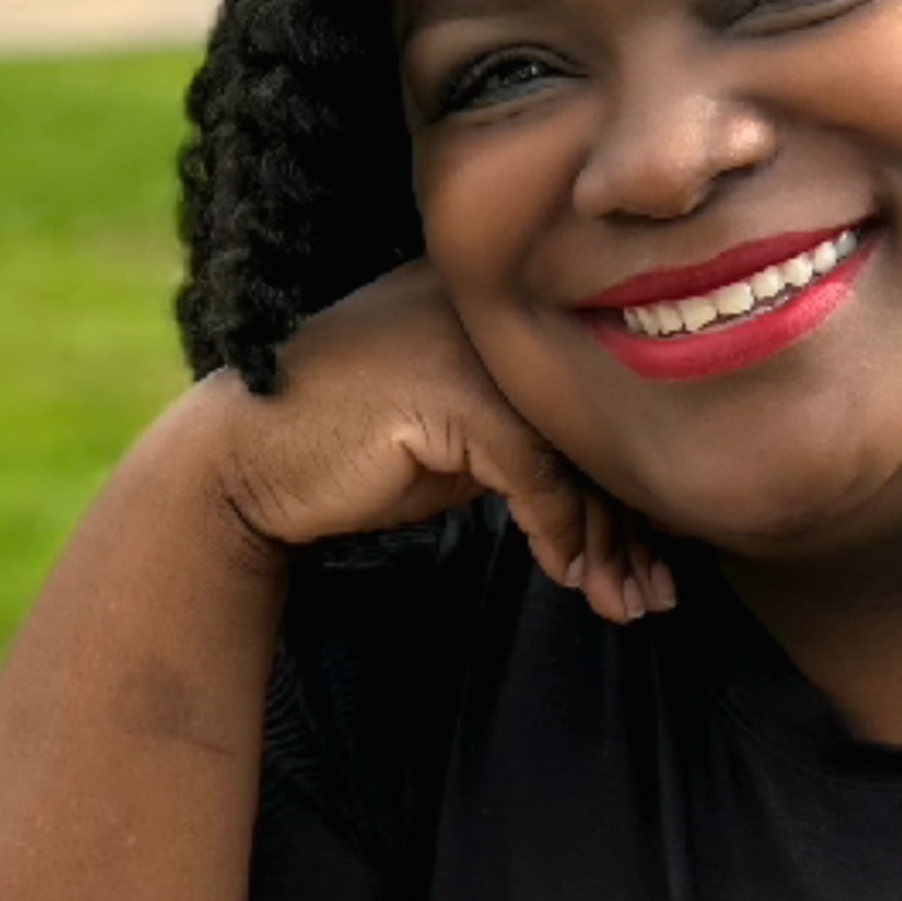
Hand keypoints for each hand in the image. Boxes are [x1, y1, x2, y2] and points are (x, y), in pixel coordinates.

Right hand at [184, 261, 674, 625]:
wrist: (245, 465)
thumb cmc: (352, 451)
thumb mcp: (460, 434)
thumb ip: (532, 433)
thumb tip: (628, 489)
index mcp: (496, 299)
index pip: (594, 384)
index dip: (630, 474)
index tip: (656, 552)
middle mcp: (490, 305)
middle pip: (597, 414)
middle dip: (635, 518)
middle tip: (656, 593)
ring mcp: (469, 343)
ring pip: (577, 448)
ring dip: (607, 540)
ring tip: (624, 602)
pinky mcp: (452, 393)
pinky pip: (537, 473)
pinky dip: (559, 531)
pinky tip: (567, 573)